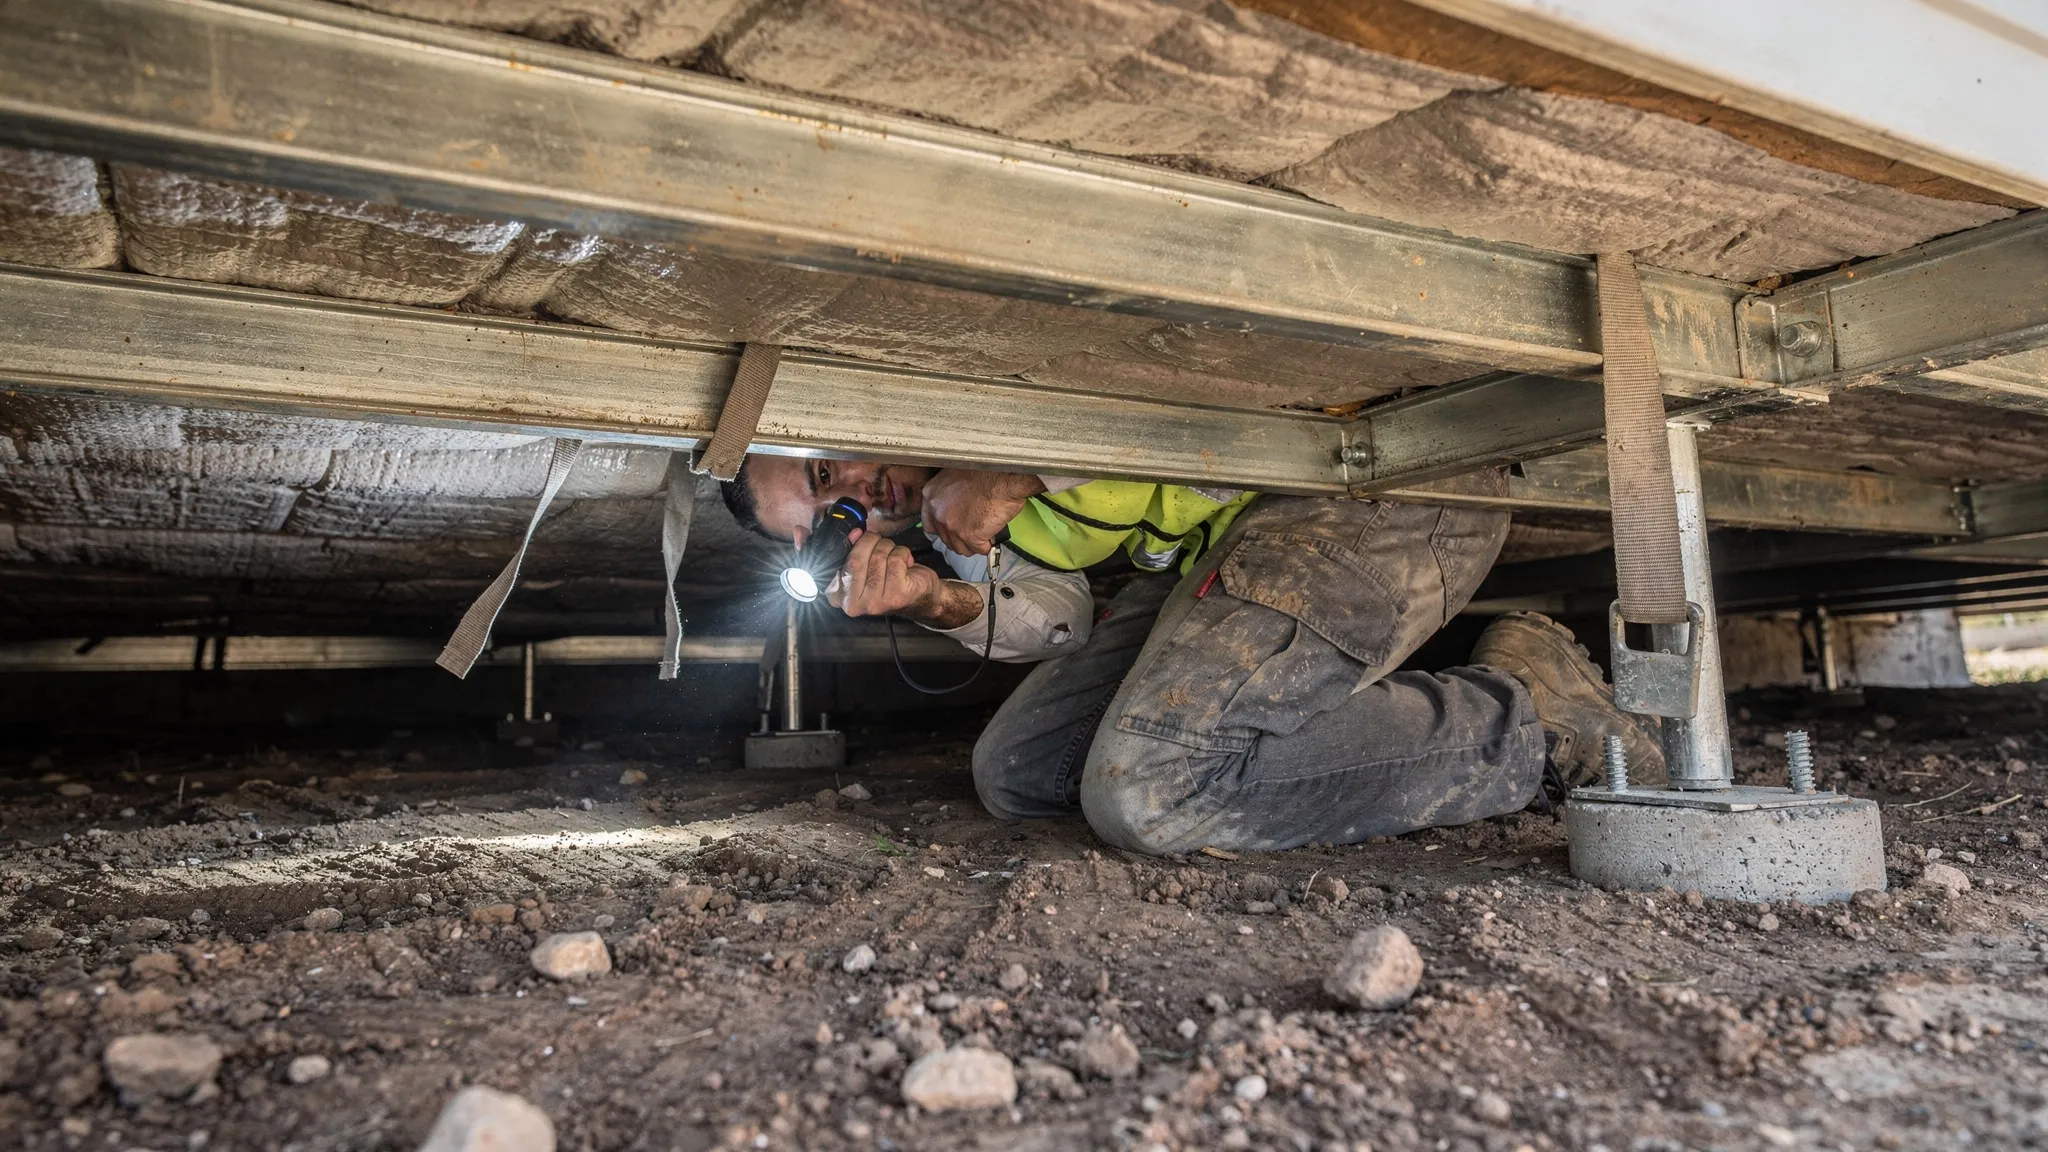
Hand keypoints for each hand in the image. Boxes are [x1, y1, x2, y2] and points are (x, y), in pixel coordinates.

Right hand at [829, 529, 944, 619]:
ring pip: (878, 558)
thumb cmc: (892, 581)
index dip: (851, 545)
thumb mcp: (868, 567)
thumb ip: (856, 551)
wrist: (922, 598)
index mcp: (842, 598)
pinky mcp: (897, 595)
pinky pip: (895, 560)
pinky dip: (902, 553)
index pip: (839, 565)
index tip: (859, 534)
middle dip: (871, 542)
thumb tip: (855, 534)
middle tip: (880, 540)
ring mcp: (876, 602)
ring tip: (895, 555)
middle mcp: (855, 604)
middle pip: (856, 560)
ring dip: (889, 548)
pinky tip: (906, 562)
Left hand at [920, 469, 1043, 555]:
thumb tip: (955, 507)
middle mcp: (938, 512)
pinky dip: (986, 545)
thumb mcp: (956, 476)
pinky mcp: (970, 536)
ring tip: (984, 533)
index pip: (930, 524)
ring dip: (973, 544)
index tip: (953, 528)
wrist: (1003, 476)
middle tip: (974, 530)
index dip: (943, 528)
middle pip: (945, 539)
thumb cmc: (986, 471)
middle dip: (960, 537)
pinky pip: (978, 549)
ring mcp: (952, 526)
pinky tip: (991, 536)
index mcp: (931, 496)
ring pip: (960, 548)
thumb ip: (948, 494)